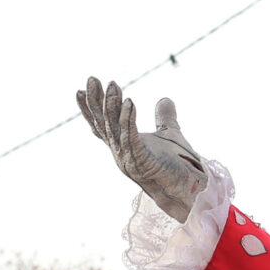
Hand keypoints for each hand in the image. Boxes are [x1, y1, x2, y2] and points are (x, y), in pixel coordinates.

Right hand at [76, 78, 208, 222]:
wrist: (188, 189)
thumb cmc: (177, 166)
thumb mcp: (169, 135)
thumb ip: (165, 118)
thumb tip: (165, 99)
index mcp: (123, 147)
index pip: (102, 126)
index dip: (90, 109)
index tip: (81, 89)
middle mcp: (121, 153)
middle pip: (103, 124)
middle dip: (96, 101)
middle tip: (92, 79)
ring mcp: (129, 159)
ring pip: (114, 128)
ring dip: (112, 105)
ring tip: (112, 85)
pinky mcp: (141, 162)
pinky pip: (131, 137)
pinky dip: (129, 119)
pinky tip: (130, 101)